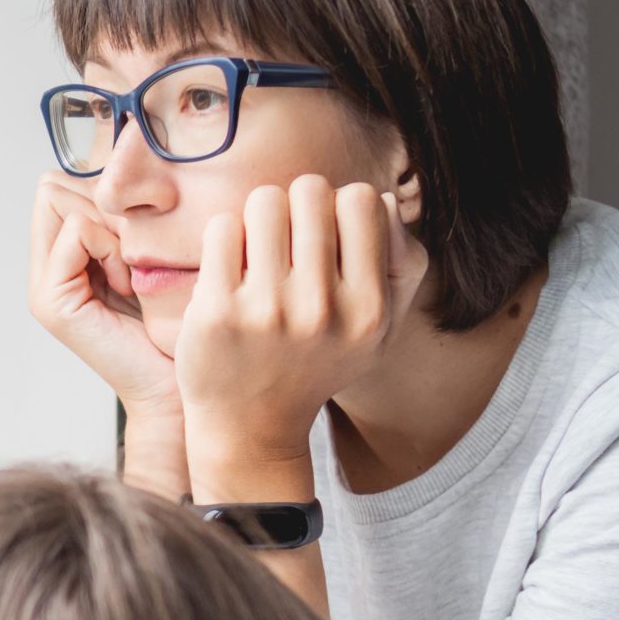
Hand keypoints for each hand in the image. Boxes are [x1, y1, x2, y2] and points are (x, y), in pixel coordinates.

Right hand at [28, 171, 180, 416]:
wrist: (179, 386)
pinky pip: (78, 230)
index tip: (136, 241)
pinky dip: (110, 248)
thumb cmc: (178, 326)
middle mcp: (45, 270)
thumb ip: (126, 218)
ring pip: (62, 200)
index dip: (101, 194)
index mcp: (65, 257)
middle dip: (101, 207)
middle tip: (133, 256)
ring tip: (131, 274)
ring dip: (109, 228)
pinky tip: (127, 286)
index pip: (60, 184)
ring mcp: (43, 287)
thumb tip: (121, 154)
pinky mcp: (50, 301)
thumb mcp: (152, 255)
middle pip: (53, 187)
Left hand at [172, 175, 428, 459]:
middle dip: (295, 206)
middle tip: (285, 242)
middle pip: (311, 190)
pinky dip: (225, 239)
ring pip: (265, 201)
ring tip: (258, 254)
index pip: (362, 200)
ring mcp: (267, 311)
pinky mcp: (216, 312)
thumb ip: (401, 266)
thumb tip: (381, 198)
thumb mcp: (378, 331)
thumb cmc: (315, 364)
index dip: (339, 207)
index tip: (322, 238)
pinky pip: (223, 228)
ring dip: (258, 219)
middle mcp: (322, 310)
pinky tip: (229, 270)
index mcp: (368, 309)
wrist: (250, 429)